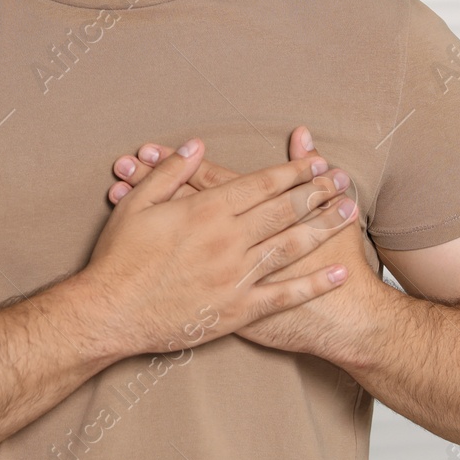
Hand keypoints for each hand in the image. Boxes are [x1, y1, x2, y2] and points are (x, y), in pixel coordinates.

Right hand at [81, 137, 354, 358]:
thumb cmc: (119, 257)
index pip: (260, 184)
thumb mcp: (137, 204)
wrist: (109, 313)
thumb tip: (196, 145)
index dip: (292, 171)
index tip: (316, 162)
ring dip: (323, 227)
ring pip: (291, 246)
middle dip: (317, 192)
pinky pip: (284, 295)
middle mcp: (228, 241)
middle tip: (343, 181)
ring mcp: (236, 277)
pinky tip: (337, 273)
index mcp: (206, 211)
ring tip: (349, 213)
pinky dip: (314, 284)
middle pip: (283, 210)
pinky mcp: (238, 310)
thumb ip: (171, 172)